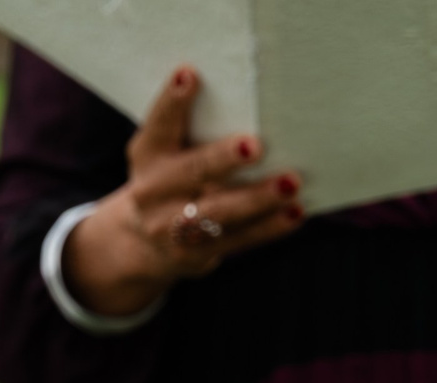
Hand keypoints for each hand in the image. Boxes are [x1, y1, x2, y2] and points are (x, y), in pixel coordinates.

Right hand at [64, 66, 308, 318]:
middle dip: (223, 158)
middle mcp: (154, 191)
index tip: (190, 74)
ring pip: (220, 211)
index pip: (159, 123)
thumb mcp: (165, 153)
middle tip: (255, 145)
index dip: (172, 101)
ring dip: (258, 198)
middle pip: (193, 171)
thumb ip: (193, 132)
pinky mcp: (195, 254)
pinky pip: (239, 239)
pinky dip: (269, 226)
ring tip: (290, 183)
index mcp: (148, 155)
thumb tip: (255, 106)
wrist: (142, 243)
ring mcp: (172, 227)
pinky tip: (294, 213)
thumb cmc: (170, 179)